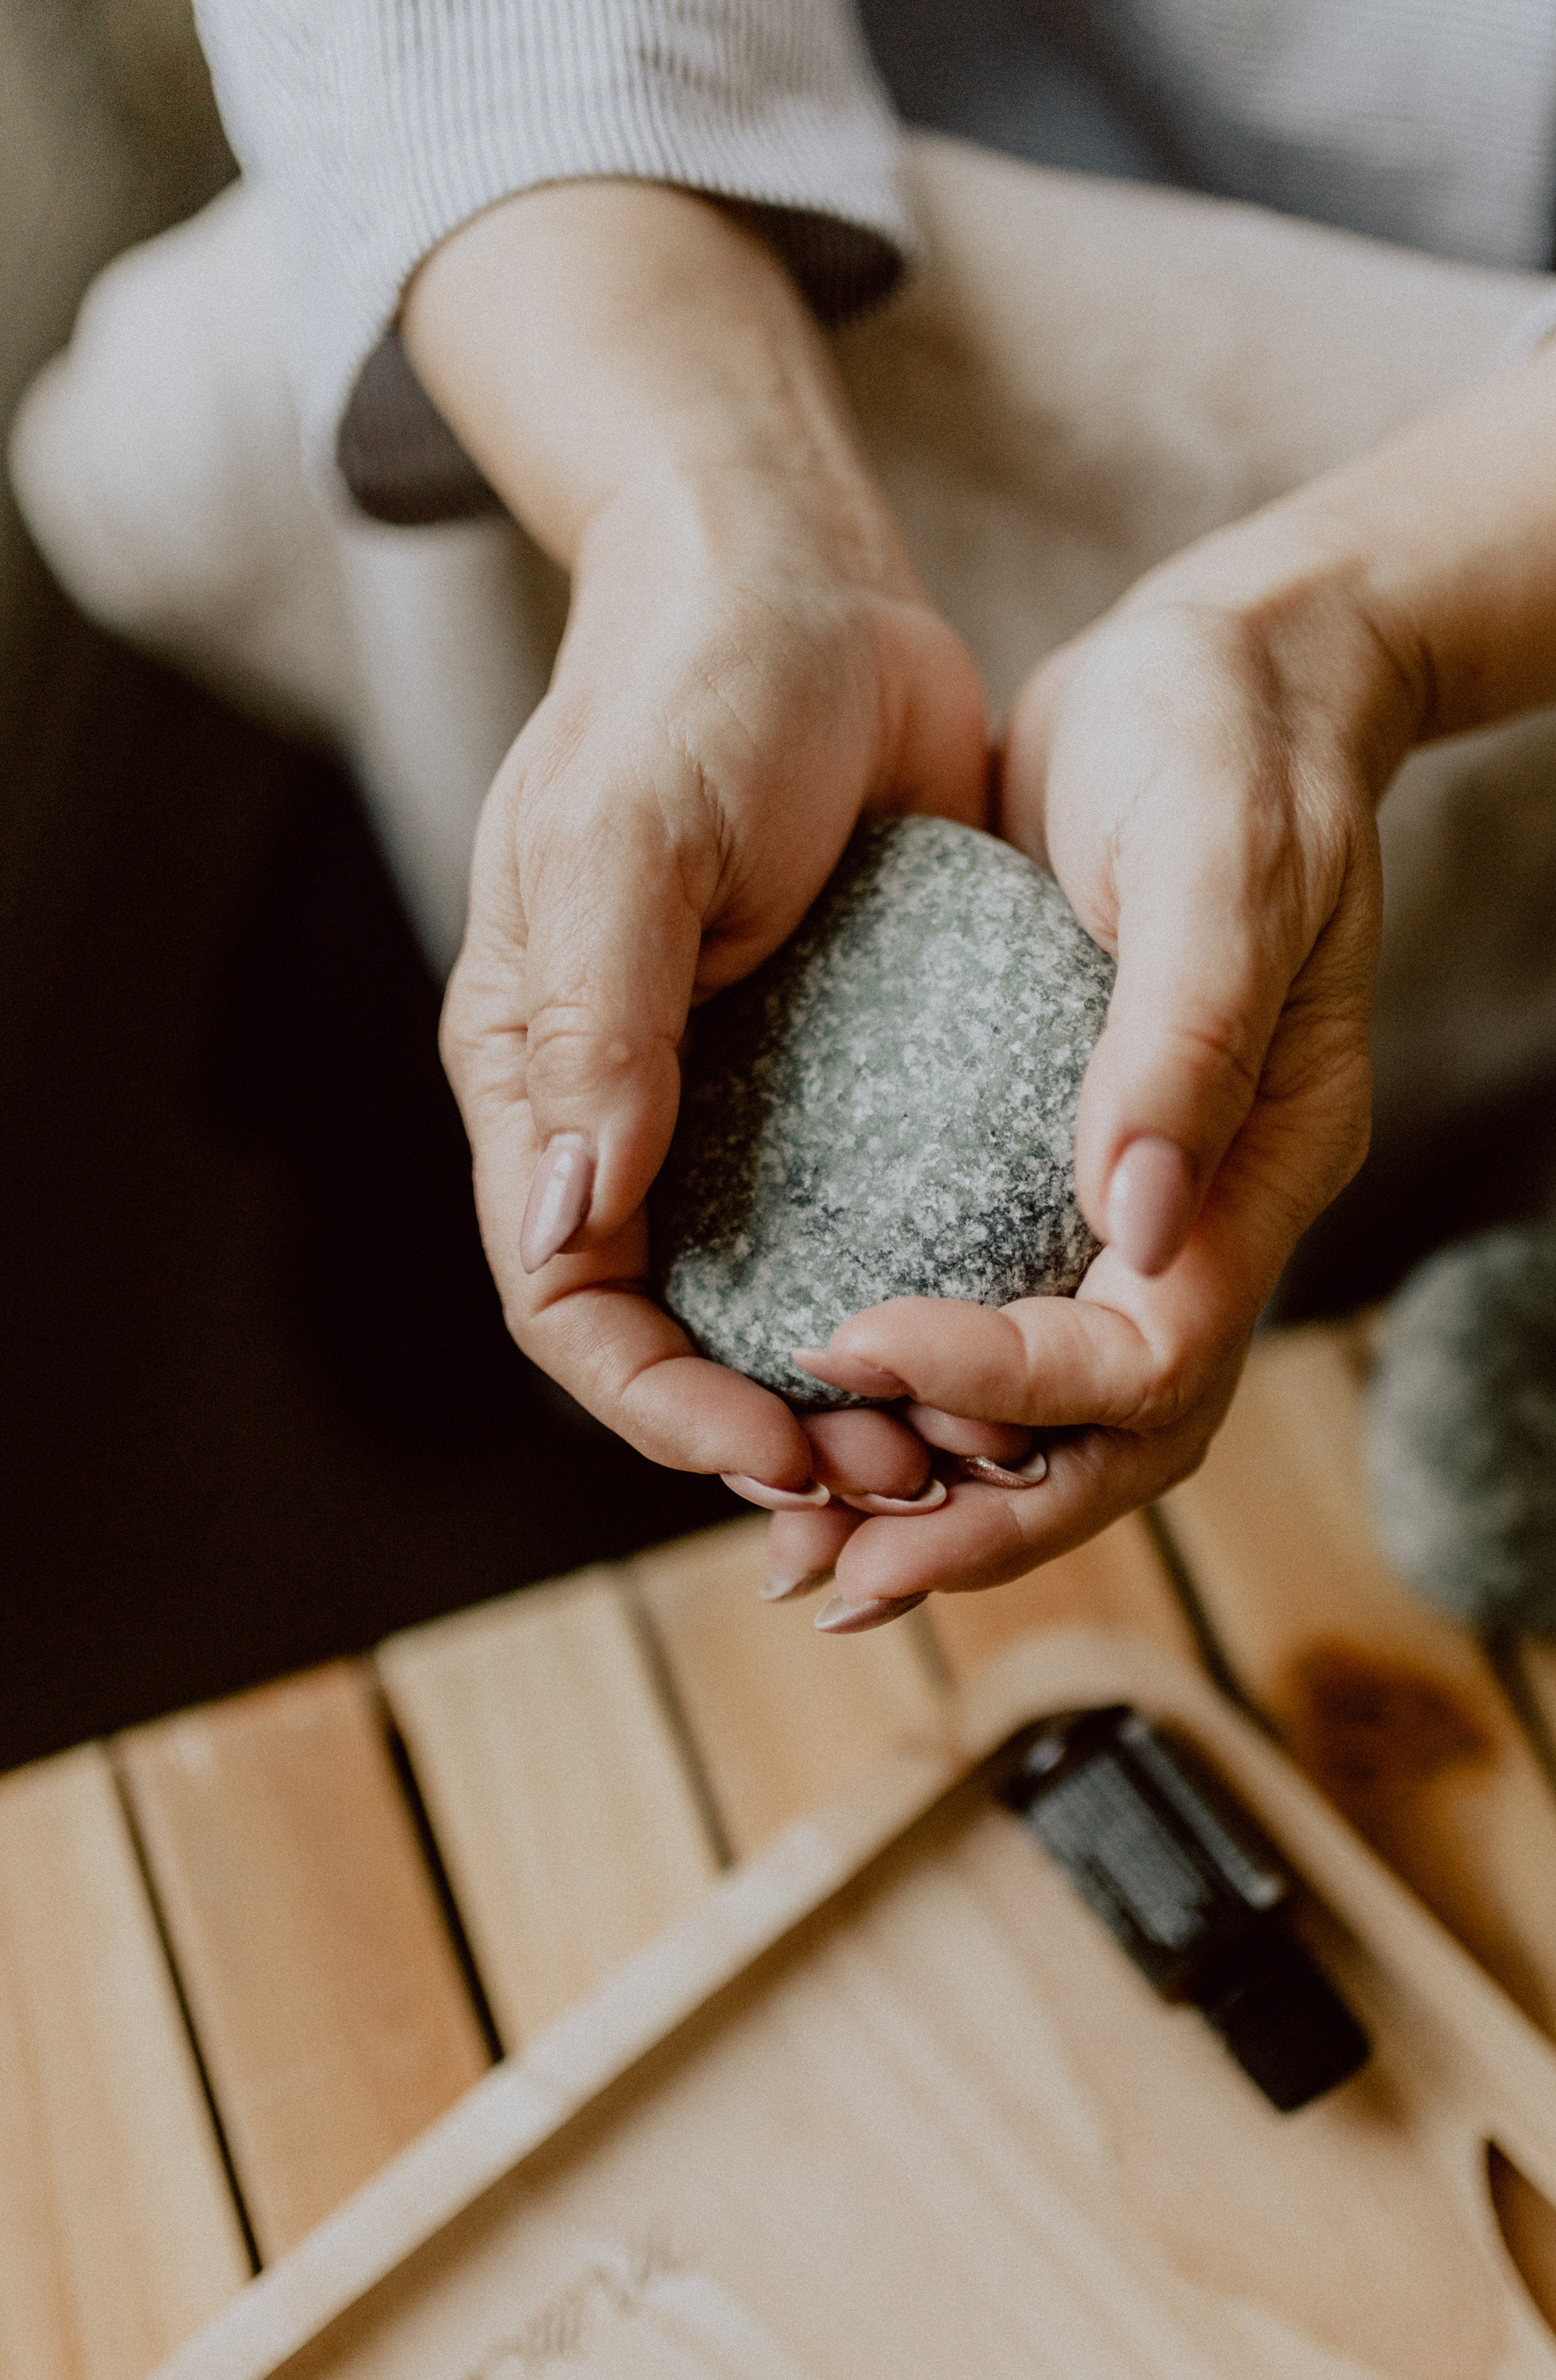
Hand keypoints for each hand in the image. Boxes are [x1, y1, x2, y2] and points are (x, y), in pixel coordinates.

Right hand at [405, 184, 986, 1486]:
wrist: (810, 578)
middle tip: (896, 1480)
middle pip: (679, 1330)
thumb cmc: (694, 687)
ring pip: (781, 1295)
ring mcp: (744, 1098)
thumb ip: (593, 1030)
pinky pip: (874, 1213)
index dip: (656, 1401)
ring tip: (960, 1448)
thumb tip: (569, 1222)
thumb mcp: (628, 840)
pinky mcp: (846, 1068)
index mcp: (544, 1079)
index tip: (772, 1450)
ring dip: (857, 1386)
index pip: (571, 1299)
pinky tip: (1007, 1329)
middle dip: (769, 1429)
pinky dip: (925, 1291)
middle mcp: (636, 1111)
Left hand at [784, 334, 1555, 1621]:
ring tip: (801, 1547)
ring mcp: (1135, 1202)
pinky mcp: (1055, 1162)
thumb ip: (1184, 1039)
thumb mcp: (1216, 863)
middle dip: (970, 1519)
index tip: (853, 1339)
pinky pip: (1000, 1318)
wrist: (1232, 676)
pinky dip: (918, 1393)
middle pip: (1107, 1438)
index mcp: (1259, 1162)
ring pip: (1052, 1413)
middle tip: (826, 1574)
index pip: (1148, 1349)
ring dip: (934, 1493)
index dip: (1007, 1377)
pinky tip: (814, 1408)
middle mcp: (1200, 1212)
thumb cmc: (1230, 745)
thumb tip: (1132, 1219)